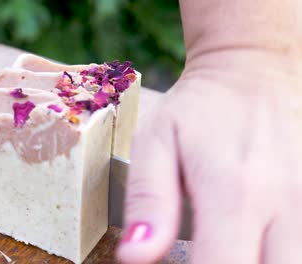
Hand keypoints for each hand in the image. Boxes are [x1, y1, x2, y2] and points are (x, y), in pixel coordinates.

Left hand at [117, 51, 301, 262]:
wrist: (252, 69)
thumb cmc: (198, 107)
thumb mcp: (156, 143)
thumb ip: (148, 201)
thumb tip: (134, 256)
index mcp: (234, 191)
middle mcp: (285, 202)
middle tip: (208, 257)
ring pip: (296, 263)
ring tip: (229, 248)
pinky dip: (282, 249)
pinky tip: (256, 239)